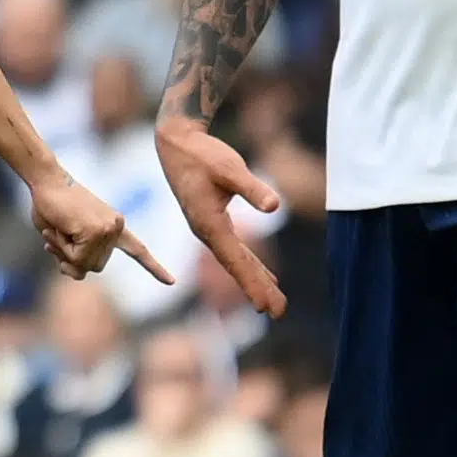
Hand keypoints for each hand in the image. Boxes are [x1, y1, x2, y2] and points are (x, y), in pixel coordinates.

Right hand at [29, 170, 172, 287]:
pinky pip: (75, 257)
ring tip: (57, 230)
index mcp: (114, 226)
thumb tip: (78, 274)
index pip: (137, 249)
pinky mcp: (95, 230)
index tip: (171, 282)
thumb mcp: (64, 238)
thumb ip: (74, 258)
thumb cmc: (52, 206)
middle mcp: (116, 227)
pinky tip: (57, 229)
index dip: (153, 267)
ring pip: (84, 264)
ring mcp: (108, 229)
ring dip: (64, 252)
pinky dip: (61, 247)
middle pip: (95, 266)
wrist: (47, 180)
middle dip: (71, 259)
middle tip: (56, 239)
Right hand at [155, 118, 282, 314]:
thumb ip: (252, 187)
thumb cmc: (201, 154)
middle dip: (258, 289)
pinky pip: (235, 250)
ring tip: (274, 302)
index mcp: (209, 224)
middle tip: (279, 312)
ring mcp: (209, 228)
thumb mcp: (229, 168)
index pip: (235, 261)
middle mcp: (207, 232)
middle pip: (237, 267)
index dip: (253, 284)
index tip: (266, 305)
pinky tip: (264, 274)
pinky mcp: (214, 221)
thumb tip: (274, 207)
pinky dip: (250, 264)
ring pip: (237, 261)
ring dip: (256, 280)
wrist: (176, 143)